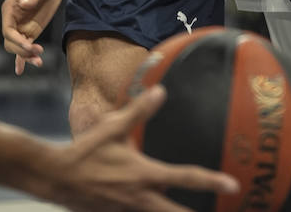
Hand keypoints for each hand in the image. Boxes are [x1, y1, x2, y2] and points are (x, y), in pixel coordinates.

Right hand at [0, 0, 65, 74]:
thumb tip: (24, 4)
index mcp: (10, 8)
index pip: (8, 31)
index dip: (17, 41)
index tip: (30, 45)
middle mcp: (13, 19)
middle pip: (11, 43)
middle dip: (22, 51)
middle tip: (38, 53)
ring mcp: (22, 26)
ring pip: (18, 48)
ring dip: (26, 56)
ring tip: (39, 61)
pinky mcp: (32, 30)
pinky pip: (25, 46)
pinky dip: (22, 58)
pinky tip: (21, 70)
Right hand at [45, 86, 238, 211]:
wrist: (57, 178)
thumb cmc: (86, 151)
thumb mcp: (113, 128)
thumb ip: (138, 111)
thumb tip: (160, 91)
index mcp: (144, 174)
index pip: (185, 176)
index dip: (212, 179)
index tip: (234, 184)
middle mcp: (140, 198)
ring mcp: (129, 211)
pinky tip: (155, 208)